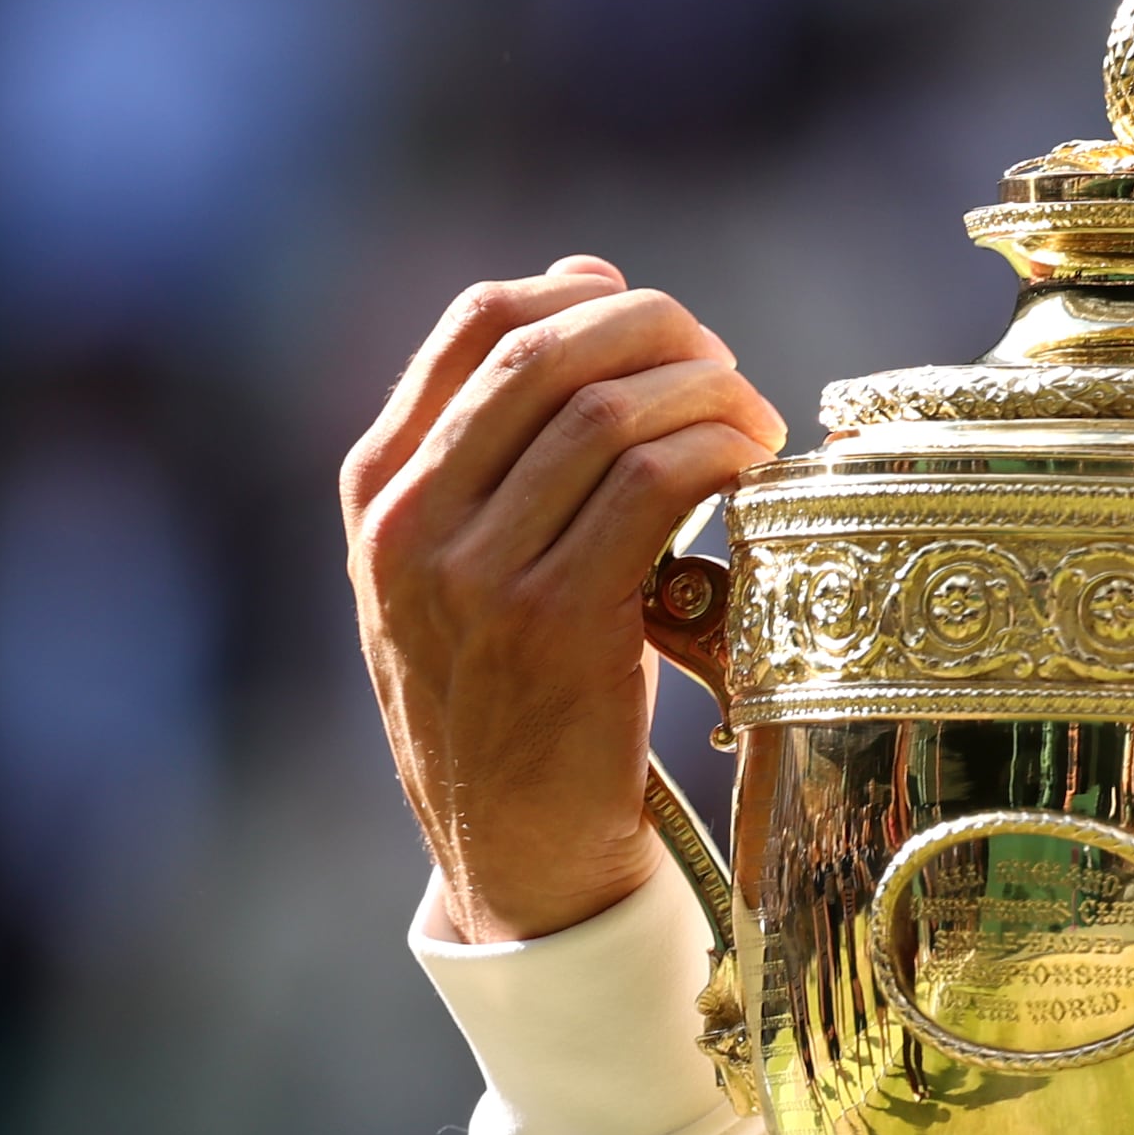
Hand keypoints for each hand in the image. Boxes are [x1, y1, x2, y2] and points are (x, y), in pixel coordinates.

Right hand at [343, 260, 788, 944]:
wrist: (510, 855)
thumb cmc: (510, 692)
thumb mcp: (465, 561)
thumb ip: (504, 436)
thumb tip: (588, 279)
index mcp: (378, 487)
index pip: (480, 321)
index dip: (588, 296)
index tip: (658, 325)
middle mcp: (408, 520)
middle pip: (552, 351)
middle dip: (664, 335)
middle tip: (726, 370)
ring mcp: (474, 573)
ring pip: (611, 411)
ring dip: (709, 395)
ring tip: (753, 426)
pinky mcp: (555, 622)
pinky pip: (656, 482)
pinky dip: (721, 452)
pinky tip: (754, 470)